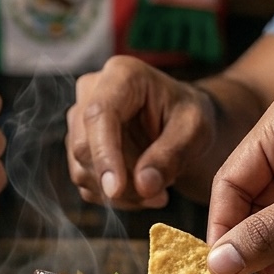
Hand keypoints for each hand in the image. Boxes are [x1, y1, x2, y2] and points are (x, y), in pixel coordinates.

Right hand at [66, 57, 215, 207]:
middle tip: (161, 194)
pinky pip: (86, 184)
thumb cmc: (188, 116)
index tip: (115, 190)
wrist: (180, 123)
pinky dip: (115, 197)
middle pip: (85, 146)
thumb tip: (143, 186)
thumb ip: (172, 155)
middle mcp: (90, 92)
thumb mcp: (195, 130)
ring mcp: (78, 120)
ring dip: (121, 193)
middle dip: (122, 180)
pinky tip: (142, 190)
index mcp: (121, 75)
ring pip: (82, 169)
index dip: (104, 153)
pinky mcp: (78, 147)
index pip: (99, 114)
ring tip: (158, 190)